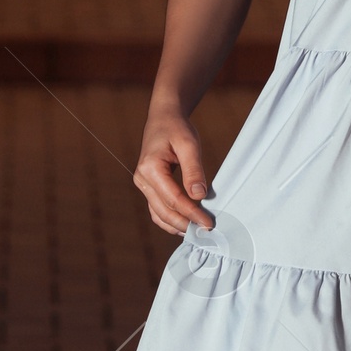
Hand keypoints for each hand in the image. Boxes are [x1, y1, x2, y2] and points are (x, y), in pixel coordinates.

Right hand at [135, 106, 209, 234]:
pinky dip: (170, 219)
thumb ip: (193, 170)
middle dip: (185, 224)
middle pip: (163, 211)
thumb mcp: (189, 144)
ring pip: (158, 214)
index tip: (208, 223)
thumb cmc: (176, 128)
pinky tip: (186, 224)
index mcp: (150, 168)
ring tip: (197, 232)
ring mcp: (143, 185)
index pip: (173, 199)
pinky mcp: (148, 187)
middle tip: (206, 231)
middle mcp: (142, 179)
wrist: (164, 118)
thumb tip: (199, 196)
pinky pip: (157, 209)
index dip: (191, 213)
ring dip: (177, 225)